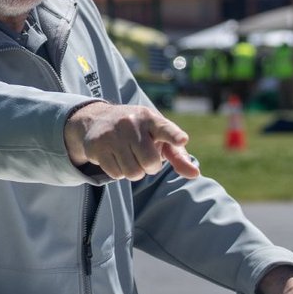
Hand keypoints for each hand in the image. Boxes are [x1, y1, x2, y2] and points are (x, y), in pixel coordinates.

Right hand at [64, 100, 198, 180]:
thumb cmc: (139, 132)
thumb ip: (178, 155)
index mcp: (151, 119)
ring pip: (133, 172)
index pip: (165, 128)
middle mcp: (131, 123)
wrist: (98, 119)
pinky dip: (118, 172)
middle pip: (150, 163)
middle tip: (144, 157)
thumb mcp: (159, 137)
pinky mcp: (97, 146)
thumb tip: (195, 174)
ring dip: (134, 172)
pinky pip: (115, 174)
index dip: (174, 135)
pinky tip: (115, 158)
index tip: (182, 140)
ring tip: (129, 157)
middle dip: (150, 167)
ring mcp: (113, 134)